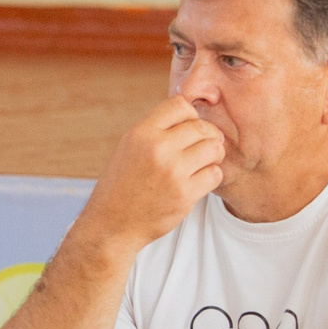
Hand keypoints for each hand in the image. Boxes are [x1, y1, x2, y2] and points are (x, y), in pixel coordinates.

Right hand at [76, 97, 224, 254]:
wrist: (112, 224)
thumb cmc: (122, 185)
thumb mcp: (129, 147)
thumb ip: (155, 130)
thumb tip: (190, 114)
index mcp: (141, 133)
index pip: (180, 105)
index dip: (190, 115)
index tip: (188, 128)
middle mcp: (157, 148)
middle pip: (202, 127)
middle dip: (207, 136)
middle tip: (203, 147)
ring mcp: (173, 172)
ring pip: (214, 148)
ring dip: (213, 156)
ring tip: (202, 163)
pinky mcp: (185, 194)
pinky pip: (215, 174)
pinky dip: (211, 176)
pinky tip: (199, 181)